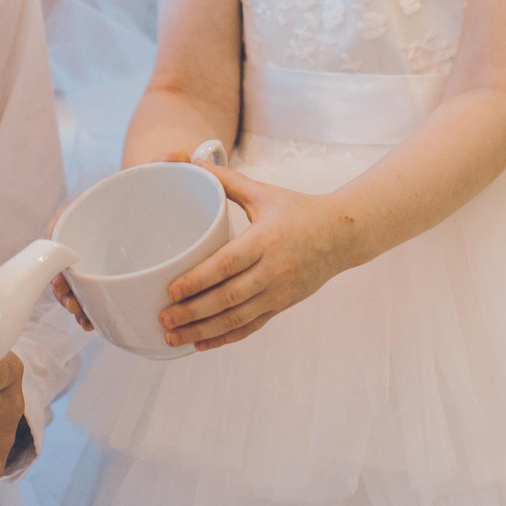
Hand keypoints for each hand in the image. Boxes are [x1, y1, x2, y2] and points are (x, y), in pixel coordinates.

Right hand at [48, 141, 216, 334]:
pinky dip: (91, 309)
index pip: (58, 227)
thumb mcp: (150, 174)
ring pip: (74, 283)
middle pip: (61, 263)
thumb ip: (163, 163)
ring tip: (85, 319)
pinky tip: (96, 324)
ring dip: (75, 303)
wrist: (149, 198)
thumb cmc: (144, 186)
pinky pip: (90, 295)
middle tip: (73, 304)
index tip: (59, 269)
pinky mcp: (104, 276)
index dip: (53, 250)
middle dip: (62, 287)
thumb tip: (182, 154)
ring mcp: (92, 259)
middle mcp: (84, 237)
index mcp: (86, 210)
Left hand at [160, 163, 355, 351]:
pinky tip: (202, 343)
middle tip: (163, 317)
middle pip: (227, 297)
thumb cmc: (299, 210)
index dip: (197, 280)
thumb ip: (228, 181)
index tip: (170, 290)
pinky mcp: (283, 305)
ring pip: (236, 318)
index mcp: (265, 240)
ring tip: (173, 336)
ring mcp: (279, 292)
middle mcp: (272, 270)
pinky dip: (225, 337)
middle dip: (192, 312)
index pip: (227, 264)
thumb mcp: (264, 192)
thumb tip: (194, 162)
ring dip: (203, 330)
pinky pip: (251, 326)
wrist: (342, 234)